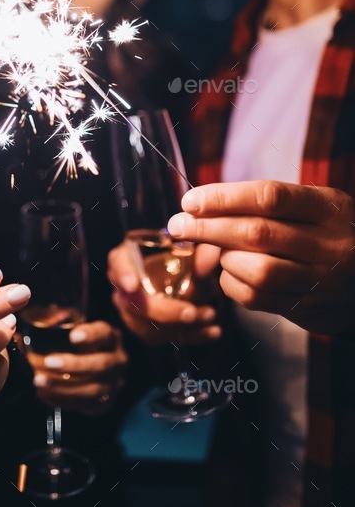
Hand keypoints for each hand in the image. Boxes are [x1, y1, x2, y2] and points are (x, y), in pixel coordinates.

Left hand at [22, 321, 128, 415]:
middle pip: (101, 364)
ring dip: (64, 387)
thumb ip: (54, 326)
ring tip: (39, 382)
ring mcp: (114, 384)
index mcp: (111, 337)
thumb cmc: (78, 343)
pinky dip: (62, 400)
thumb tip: (16, 329)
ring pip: (93, 389)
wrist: (97, 369)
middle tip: (48, 362)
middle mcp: (118, 360)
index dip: (91, 335)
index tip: (73, 336)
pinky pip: (85, 405)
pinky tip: (44, 394)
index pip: (105, 333)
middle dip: (74, 365)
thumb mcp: (72, 329)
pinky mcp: (104, 403)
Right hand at [107, 240, 221, 345]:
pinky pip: (162, 337)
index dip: (123, 274)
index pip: (118, 262)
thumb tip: (212, 252)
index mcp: (128, 256)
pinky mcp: (145, 328)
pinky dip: (190, 336)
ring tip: (210, 315)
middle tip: (191, 313)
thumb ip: (201, 255)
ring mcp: (131, 309)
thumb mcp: (194, 254)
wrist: (186, 272)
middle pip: (132, 303)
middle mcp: (123, 284)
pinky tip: (213, 332)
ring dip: (180, 326)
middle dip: (164, 311)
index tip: (133, 286)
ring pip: (146, 326)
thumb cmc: (184, 256)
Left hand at [168, 180, 354, 334]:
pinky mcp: (309, 309)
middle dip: (209, 228)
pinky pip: (258, 299)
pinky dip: (233, 284)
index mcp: (327, 207)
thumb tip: (200, 206)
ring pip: (257, 271)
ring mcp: (321, 280)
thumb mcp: (313, 205)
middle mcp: (328, 244)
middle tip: (178, 224)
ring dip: (225, 259)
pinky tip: (231, 272)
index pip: (270, 197)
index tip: (191, 201)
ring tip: (217, 250)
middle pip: (257, 234)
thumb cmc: (326, 230)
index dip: (225, 198)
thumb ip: (266, 204)